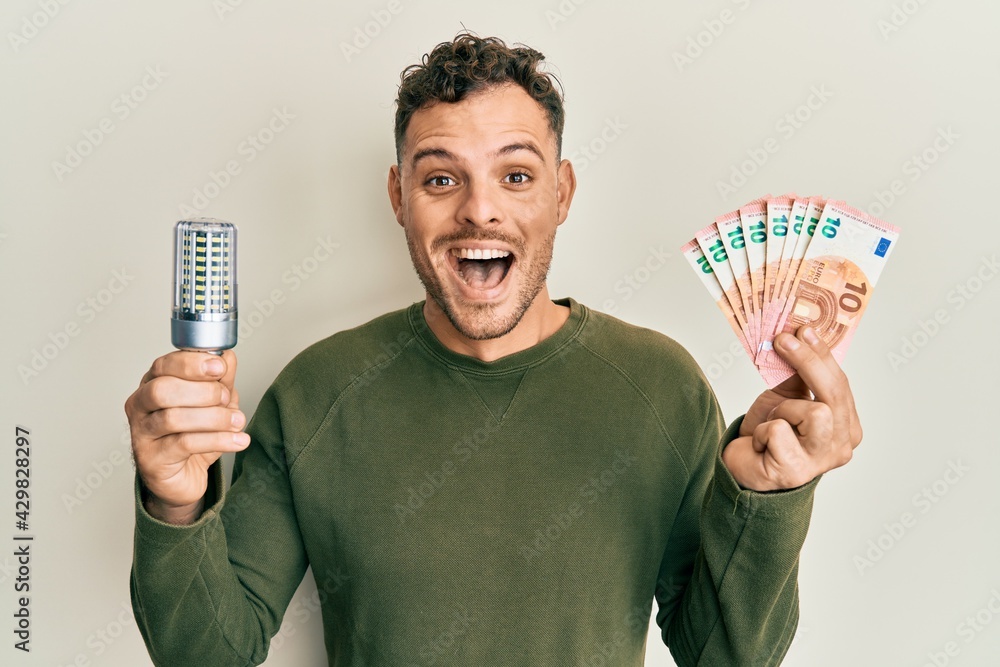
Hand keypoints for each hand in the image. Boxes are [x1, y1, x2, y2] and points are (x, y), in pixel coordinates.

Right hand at [124, 350, 247, 523]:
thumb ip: (218, 380)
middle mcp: (140, 406)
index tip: (219, 367)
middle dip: (202, 392)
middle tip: (226, 399)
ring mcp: (142, 434)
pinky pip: (184, 444)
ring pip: (173, 418)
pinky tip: (238, 440)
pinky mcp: (152, 459)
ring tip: (237, 422)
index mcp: (152, 383)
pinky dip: (218, 440)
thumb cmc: (193, 433)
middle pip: (162, 390)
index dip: (192, 364)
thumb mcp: (212, 402)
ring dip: (214, 418)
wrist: (184, 476)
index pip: (164, 365)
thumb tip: (227, 356)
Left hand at [722, 327, 862, 490]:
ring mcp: (821, 462)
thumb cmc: (769, 433)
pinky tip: (761, 443)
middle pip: (834, 394)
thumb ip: (799, 374)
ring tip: (772, 420)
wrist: (742, 466)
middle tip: (783, 338)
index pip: (841, 384)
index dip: (823, 355)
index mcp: (846, 426)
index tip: (805, 329)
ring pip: (815, 412)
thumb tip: (799, 335)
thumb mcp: (786, 397)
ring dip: (785, 409)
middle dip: (808, 361)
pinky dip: (763, 430)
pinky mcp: (795, 472)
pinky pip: (779, 431)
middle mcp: (841, 446)